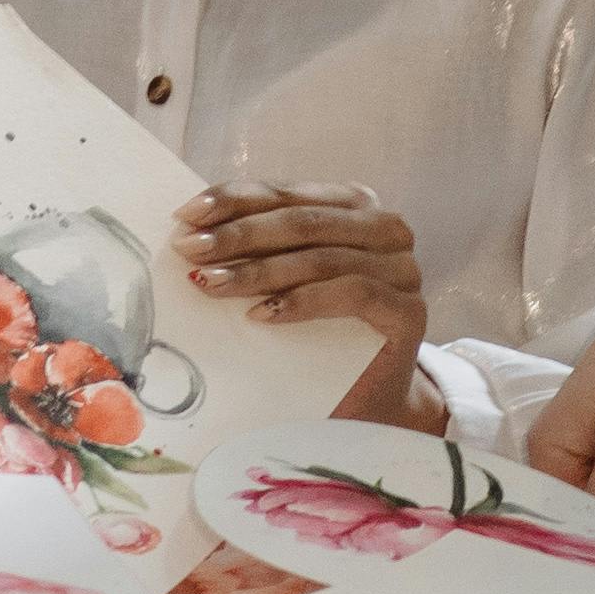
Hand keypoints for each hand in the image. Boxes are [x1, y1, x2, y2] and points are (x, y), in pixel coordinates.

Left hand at [175, 183, 437, 431]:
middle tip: (191, 249)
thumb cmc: (314, 335)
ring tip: (211, 284)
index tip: (185, 215)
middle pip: (301, 222)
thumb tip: (189, 231)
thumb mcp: (279, 281)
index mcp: (352, 205)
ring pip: (321, 257)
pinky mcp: (409, 310)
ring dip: (259, 270)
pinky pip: (352, 293)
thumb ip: (253, 250)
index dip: (233, 199)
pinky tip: (262, 315)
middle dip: (238, 234)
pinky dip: (303, 301)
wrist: (363, 399)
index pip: (284, 193)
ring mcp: (403, 267)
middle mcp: (384, 227)